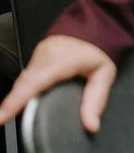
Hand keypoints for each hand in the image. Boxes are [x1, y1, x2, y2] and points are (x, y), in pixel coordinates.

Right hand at [0, 35, 116, 132]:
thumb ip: (96, 100)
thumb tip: (91, 125)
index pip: (33, 83)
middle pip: (22, 84)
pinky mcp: (34, 57)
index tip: (2, 117)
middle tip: (3, 120)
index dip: (15, 102)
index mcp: (61, 61)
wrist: (92, 27)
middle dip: (12, 104)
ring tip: (7, 115)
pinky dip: (22, 90)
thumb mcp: (104, 75)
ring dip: (16, 98)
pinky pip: (25, 76)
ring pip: (21, 80)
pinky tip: (20, 101)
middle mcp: (45, 57)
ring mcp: (37, 56)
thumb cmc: (98, 50)